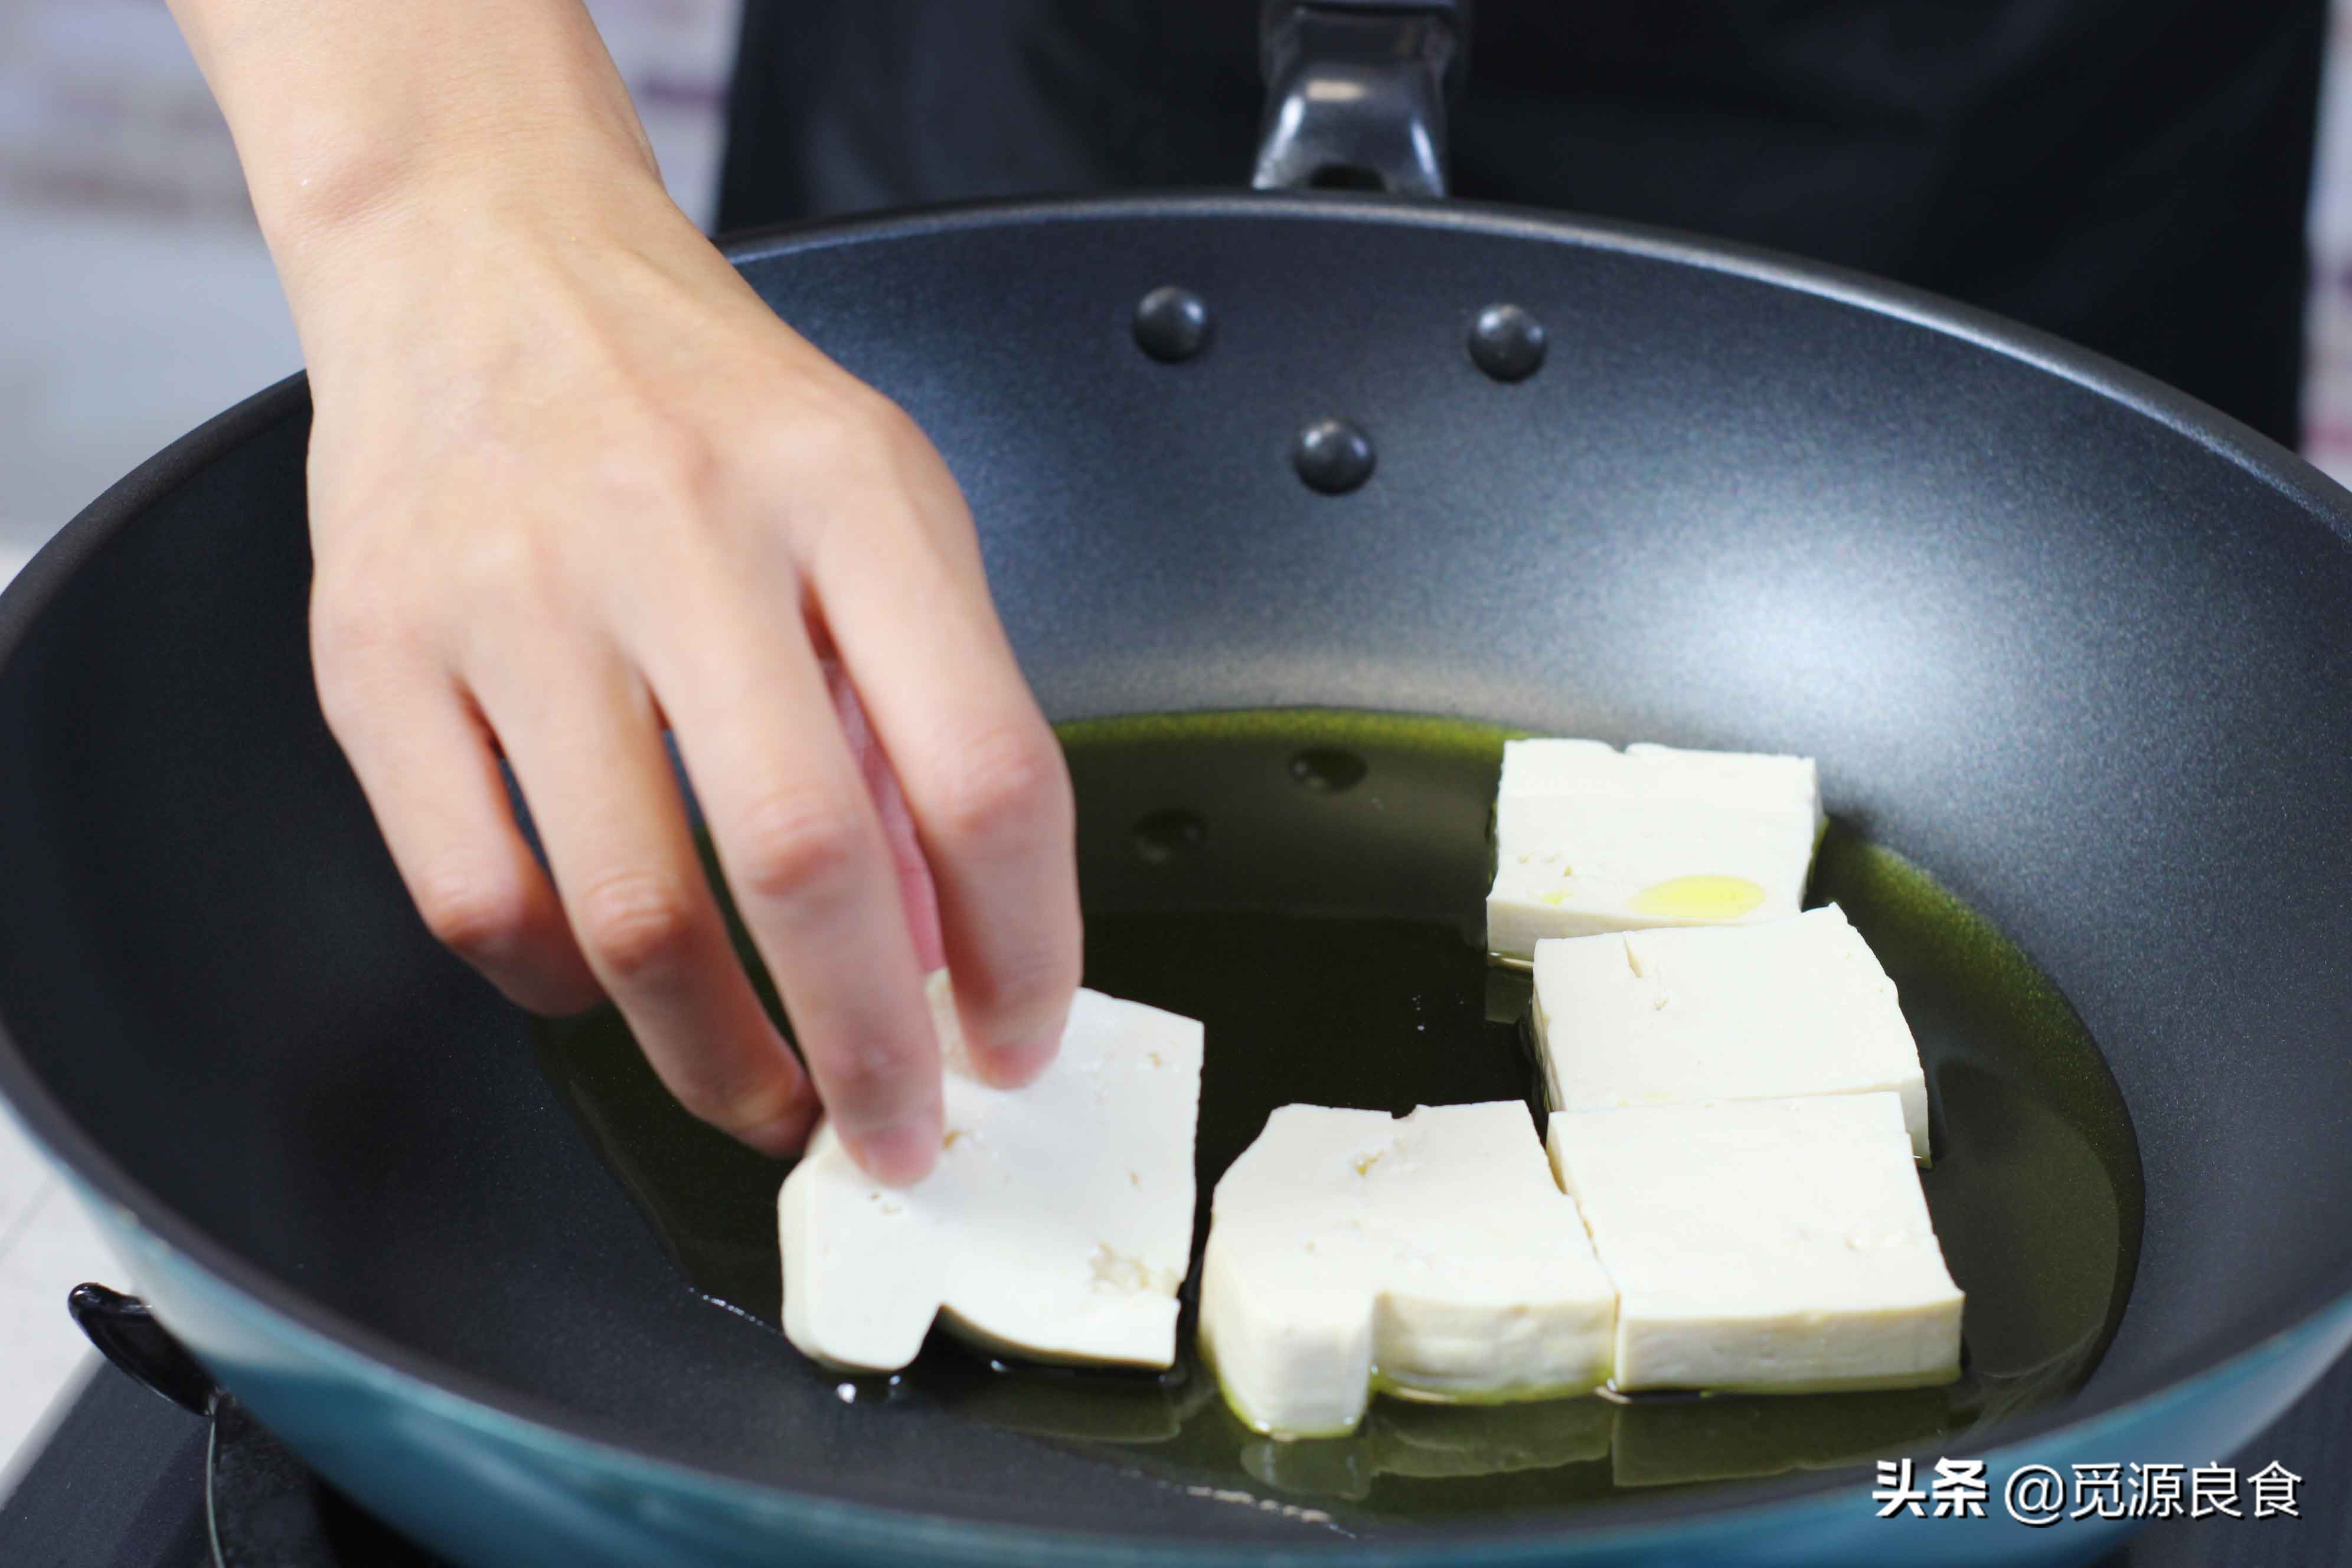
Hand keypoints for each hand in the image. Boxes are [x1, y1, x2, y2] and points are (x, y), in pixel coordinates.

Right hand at [296, 167, 1079, 1184]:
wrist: (485, 261)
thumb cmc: (705, 400)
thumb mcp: (878, 507)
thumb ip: (928, 709)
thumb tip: (944, 942)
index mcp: (846, 496)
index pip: (984, 768)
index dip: (1022, 946)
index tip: (1017, 1040)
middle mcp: (681, 534)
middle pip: (806, 859)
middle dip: (870, 1048)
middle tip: (896, 1138)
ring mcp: (514, 595)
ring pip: (631, 910)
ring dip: (715, 1059)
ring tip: (768, 1104)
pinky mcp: (376, 654)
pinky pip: (474, 894)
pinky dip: (558, 988)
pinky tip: (608, 988)